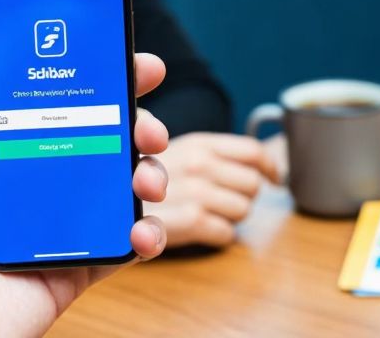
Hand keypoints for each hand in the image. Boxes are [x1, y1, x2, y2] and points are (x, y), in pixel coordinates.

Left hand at [0, 19, 169, 336]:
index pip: (50, 95)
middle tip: (148, 121)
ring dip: (147, 172)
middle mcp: (30, 179)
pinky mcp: (73, 267)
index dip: (91, 71)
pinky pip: (120, 243)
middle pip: (99, 134)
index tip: (123, 51)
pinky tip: (141, 229)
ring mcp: (55, 224)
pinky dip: (145, 233)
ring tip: (146, 177)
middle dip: (135, 118)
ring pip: (119, 184)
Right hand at [144, 132, 280, 246]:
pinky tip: (195, 230)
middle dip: (242, 195)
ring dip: (228, 216)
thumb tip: (274, 171)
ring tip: (203, 213)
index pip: (251, 152)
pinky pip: (225, 234)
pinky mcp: (185, 222)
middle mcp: (195, 162)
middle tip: (221, 200)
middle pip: (252, 185)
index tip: (275, 177)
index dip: (269, 166)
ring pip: (243, 210)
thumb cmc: (139, 180)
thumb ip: (215, 155)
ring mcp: (190, 191)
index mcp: (196, 143)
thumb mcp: (176, 154)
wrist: (103, 211)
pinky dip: (215, 236)